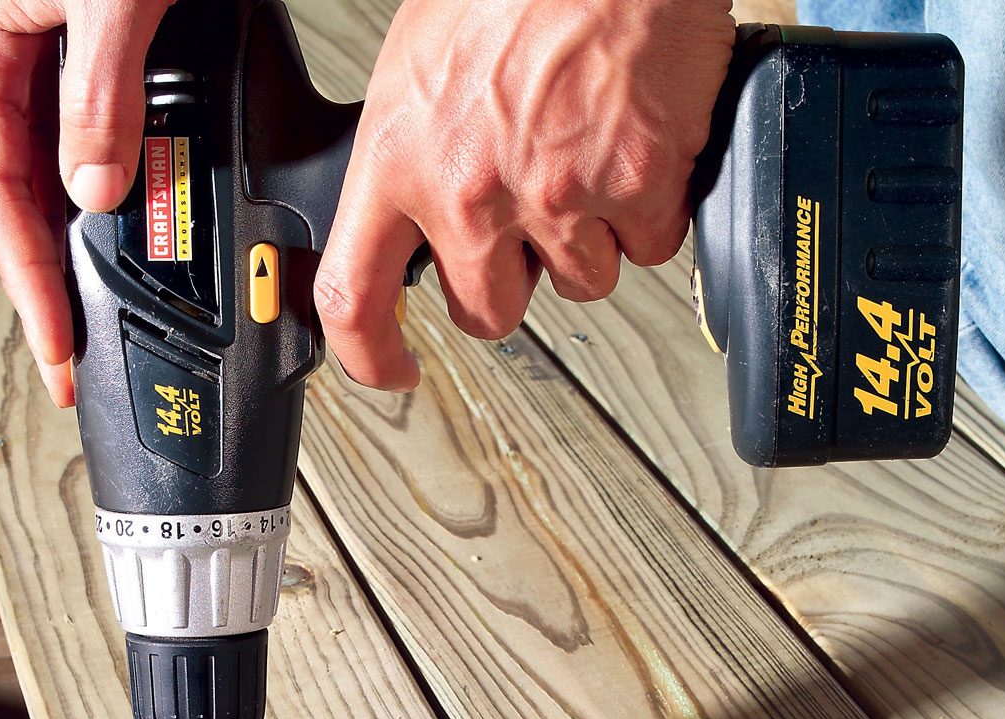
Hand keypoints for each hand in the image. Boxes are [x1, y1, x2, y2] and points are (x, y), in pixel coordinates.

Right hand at [0, 0, 173, 407]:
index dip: (25, 276)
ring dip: (84, 237)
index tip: (55, 346)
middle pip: (21, 190)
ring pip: (60, 165)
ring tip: (108, 307)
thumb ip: (99, 91)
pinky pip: (100, 128)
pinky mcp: (104, 41)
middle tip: (78, 350)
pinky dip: (119, 180)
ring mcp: (53, 48)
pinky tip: (137, 217)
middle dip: (50, 274)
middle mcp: (10, 50)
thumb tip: (94, 187)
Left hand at [315, 0, 733, 390]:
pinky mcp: (636, 189)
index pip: (354, 296)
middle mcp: (471, 192)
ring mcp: (558, 197)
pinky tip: (636, 146)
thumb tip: (410, 213)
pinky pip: (648, 247)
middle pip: (488, 311)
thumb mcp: (419, 64)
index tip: (393, 368)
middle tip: (529, 216)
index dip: (370, 355)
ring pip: (578, 282)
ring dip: (588, 238)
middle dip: (511, 280)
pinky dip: (650, 210)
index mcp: (400, 158)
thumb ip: (410, 152)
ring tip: (588, 152)